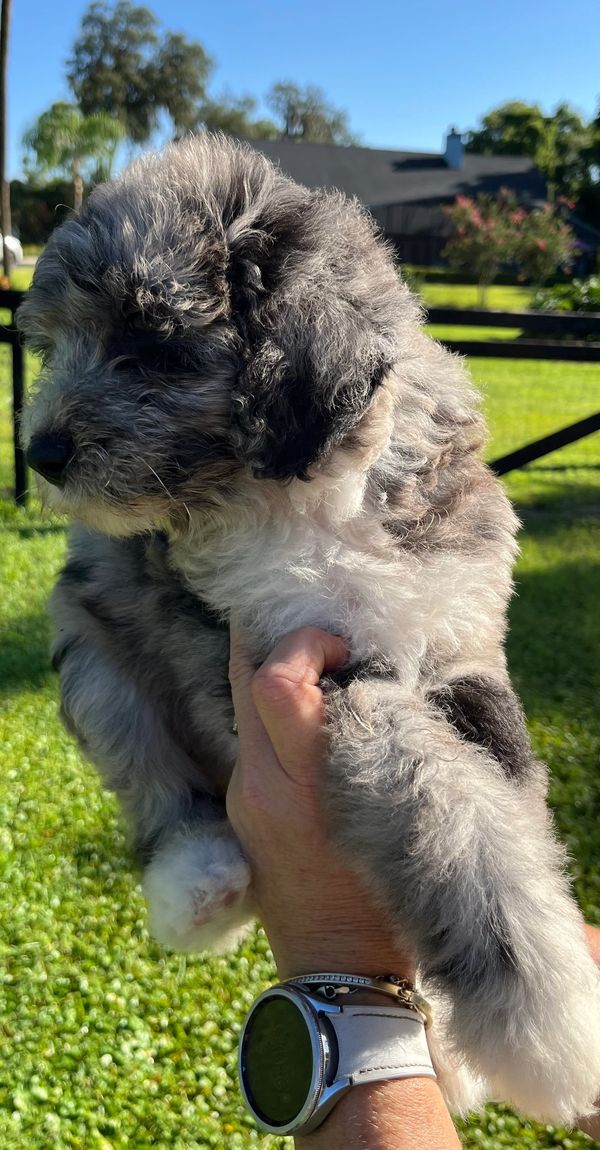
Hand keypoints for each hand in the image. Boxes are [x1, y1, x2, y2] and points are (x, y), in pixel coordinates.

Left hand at [227, 626, 415, 980]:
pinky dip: (277, 715)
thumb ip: (378, 740)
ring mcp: (242, 796)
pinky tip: (313, 724)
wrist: (338, 973)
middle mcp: (259, 783)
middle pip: (243, 677)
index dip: (303, 644)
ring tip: (324, 672)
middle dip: (276, 640)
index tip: (342, 646)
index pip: (273, 682)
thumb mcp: (399, 810)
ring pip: (243, 705)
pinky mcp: (240, 809)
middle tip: (320, 635)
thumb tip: (369, 678)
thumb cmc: (388, 896)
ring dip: (277, 675)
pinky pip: (251, 741)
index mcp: (303, 783)